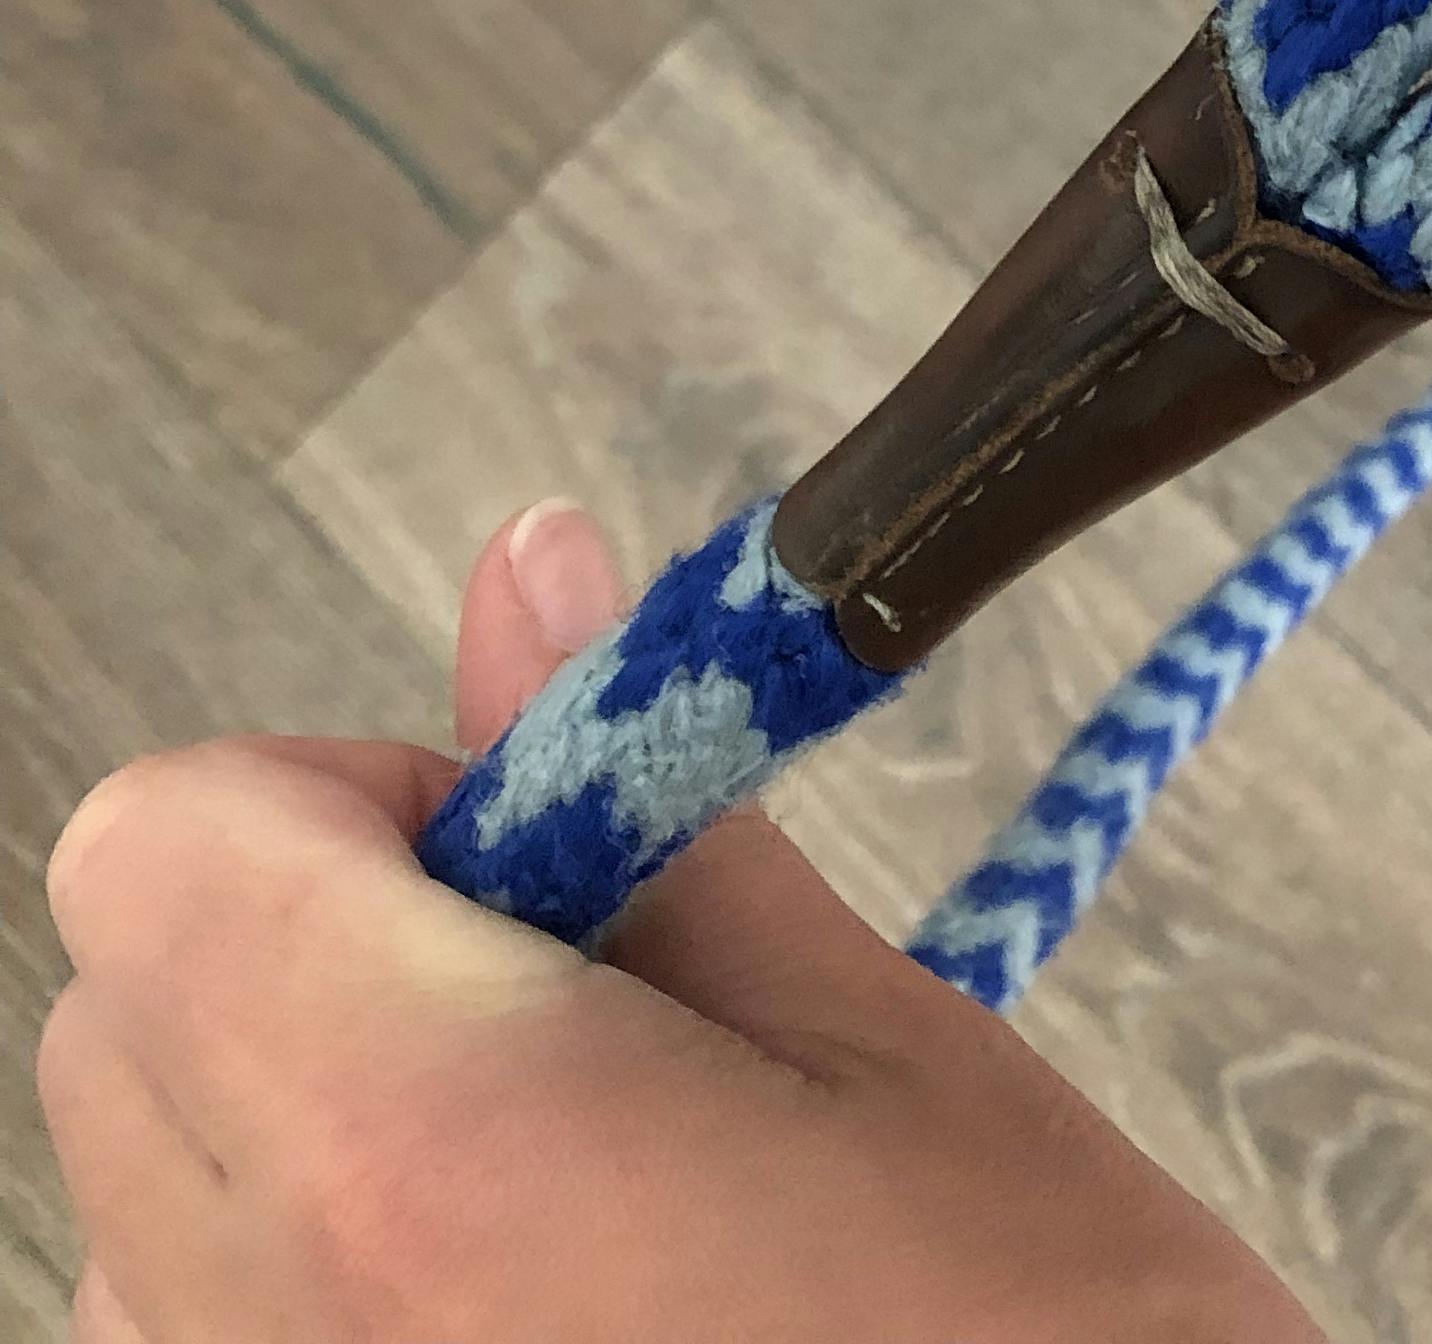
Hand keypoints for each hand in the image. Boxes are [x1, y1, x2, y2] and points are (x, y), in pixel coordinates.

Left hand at [38, 502, 1315, 1342]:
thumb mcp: (892, 1059)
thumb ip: (657, 816)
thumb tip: (532, 573)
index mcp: (419, 1148)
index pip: (162, 842)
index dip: (338, 798)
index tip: (533, 848)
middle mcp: (263, 1329)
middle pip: (128, 1011)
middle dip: (321, 948)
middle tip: (584, 1003)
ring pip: (146, 1202)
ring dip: (307, 1138)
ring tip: (590, 1203)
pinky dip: (320, 1295)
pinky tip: (553, 1319)